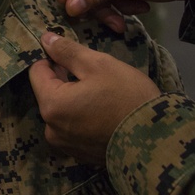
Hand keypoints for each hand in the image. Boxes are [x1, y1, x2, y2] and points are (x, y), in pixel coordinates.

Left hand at [29, 32, 160, 164]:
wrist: (158, 141)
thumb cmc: (127, 96)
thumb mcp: (98, 65)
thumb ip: (67, 51)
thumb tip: (45, 39)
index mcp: (51, 105)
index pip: (37, 72)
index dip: (52, 58)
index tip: (72, 54)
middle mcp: (51, 129)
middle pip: (48, 93)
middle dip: (64, 79)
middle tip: (91, 72)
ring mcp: (66, 145)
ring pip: (61, 111)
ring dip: (73, 99)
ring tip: (100, 92)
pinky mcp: (81, 156)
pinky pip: (74, 129)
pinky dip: (82, 118)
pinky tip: (103, 112)